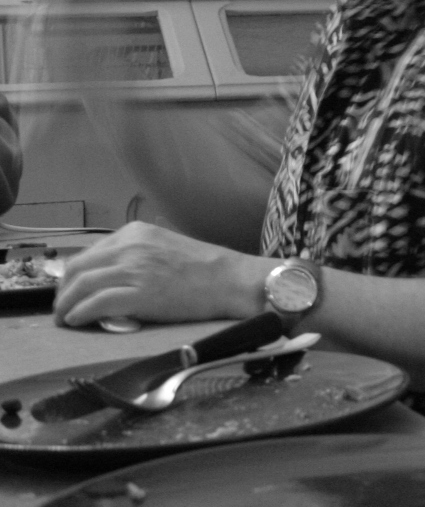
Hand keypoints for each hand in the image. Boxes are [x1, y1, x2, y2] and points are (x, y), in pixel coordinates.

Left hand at [54, 222, 266, 326]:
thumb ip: (136, 255)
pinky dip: (79, 314)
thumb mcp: (165, 247)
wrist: (232, 280)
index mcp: (136, 232)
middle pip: (77, 268)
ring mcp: (134, 268)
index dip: (73, 275)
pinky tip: (76, 322)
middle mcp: (130, 246)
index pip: (89, 252)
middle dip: (63, 291)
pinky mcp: (139, 294)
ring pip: (80, 286)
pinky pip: (95, 304)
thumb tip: (110, 276)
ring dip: (65, 306)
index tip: (71, 291)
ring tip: (65, 319)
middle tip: (63, 308)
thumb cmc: (205, 268)